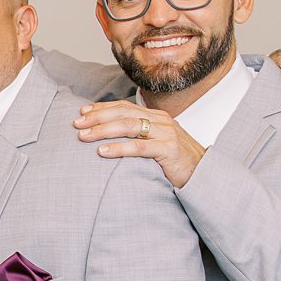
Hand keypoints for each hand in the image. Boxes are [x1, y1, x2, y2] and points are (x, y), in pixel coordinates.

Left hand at [75, 100, 205, 188]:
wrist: (203, 174)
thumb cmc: (174, 160)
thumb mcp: (155, 142)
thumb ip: (137, 135)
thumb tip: (107, 135)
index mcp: (156, 116)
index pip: (125, 107)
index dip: (102, 108)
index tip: (82, 112)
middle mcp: (161, 121)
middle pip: (124, 113)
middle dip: (97, 117)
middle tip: (77, 124)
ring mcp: (166, 133)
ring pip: (129, 126)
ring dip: (103, 130)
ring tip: (84, 136)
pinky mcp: (169, 150)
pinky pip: (139, 147)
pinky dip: (119, 148)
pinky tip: (102, 151)